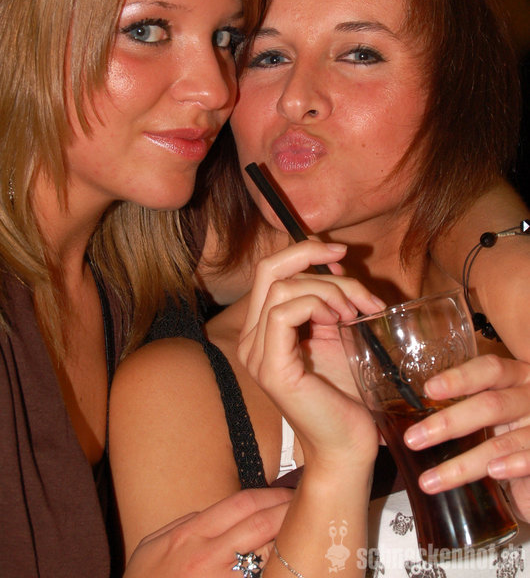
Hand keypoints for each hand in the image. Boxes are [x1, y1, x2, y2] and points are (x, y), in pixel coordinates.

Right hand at [124, 487, 291, 576]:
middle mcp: (208, 556)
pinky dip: (275, 573)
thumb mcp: (153, 546)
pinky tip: (288, 568)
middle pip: (261, 524)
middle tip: (309, 505)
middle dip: (289, 511)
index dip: (272, 494)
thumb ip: (185, 525)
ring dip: (288, 543)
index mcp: (191, 533)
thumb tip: (213, 512)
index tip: (288, 492)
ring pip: (267, 555)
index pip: (243, 502)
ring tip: (306, 534)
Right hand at [238, 240, 382, 469]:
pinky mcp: (272, 368)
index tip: (340, 252)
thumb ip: (329, 300)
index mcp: (263, 330)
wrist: (348, 446)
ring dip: (327, 289)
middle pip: (268, 270)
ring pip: (282, 288)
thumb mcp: (337, 333)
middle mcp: (251, 339)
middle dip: (312, 258)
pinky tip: (341, 321)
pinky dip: (316, 305)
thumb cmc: (346, 394)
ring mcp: (257, 354)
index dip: (303, 251)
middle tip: (352, 270)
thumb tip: (336, 263)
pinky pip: (283, 313)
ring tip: (356, 310)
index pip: (269, 271)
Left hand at [403, 354, 529, 521]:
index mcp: (515, 378)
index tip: (428, 389)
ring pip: (501, 442)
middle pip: (490, 405)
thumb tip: (405, 413)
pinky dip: (510, 465)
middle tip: (413, 439)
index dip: (459, 378)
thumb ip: (460, 406)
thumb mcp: (489, 412)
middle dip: (448, 422)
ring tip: (432, 478)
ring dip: (463, 463)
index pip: (489, 369)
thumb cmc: (508, 433)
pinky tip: (492, 472)